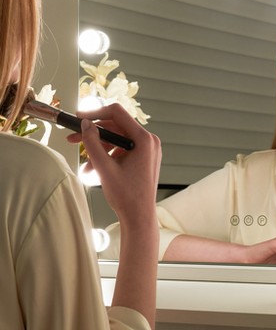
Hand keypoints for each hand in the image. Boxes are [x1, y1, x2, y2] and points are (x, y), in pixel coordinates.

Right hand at [67, 104, 161, 226]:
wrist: (139, 216)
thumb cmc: (127, 196)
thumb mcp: (104, 168)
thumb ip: (92, 143)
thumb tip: (86, 125)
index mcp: (144, 140)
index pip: (117, 113)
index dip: (95, 113)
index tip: (78, 118)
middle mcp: (149, 141)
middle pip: (116, 126)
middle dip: (94, 133)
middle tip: (73, 139)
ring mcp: (148, 149)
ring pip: (118, 139)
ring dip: (99, 149)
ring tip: (86, 166)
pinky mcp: (144, 158)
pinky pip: (123, 149)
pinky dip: (108, 156)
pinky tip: (94, 170)